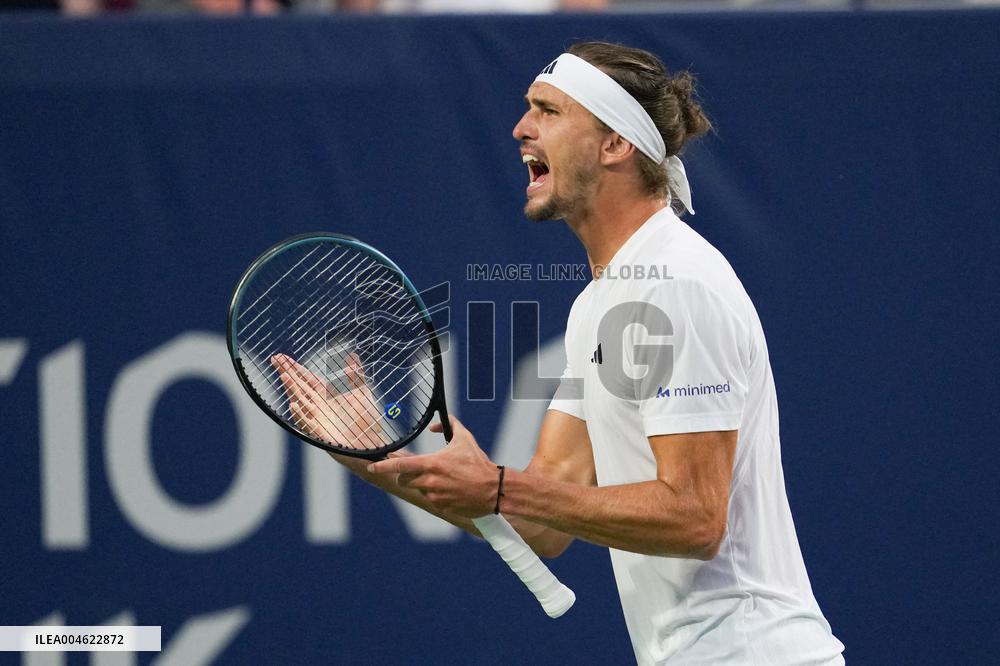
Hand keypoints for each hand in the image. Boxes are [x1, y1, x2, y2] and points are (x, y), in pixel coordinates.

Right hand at [271, 353, 383, 449]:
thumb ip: (356, 376)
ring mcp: (319, 420)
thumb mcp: (362, 394)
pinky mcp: (322, 434)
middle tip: (275, 359)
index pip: (308, 379)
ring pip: (301, 402)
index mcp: (327, 396)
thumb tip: (352, 356)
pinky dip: (300, 414)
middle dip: (288, 373)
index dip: (296, 368)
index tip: (282, 357)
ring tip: (284, 377)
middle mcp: (319, 407)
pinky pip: (308, 424)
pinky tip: (293, 404)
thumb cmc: (368, 422)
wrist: (373, 445)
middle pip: (300, 387)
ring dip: (292, 390)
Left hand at [367, 416, 497, 517]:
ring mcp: (434, 495)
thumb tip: (434, 425)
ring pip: (419, 489)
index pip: (399, 465)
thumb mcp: (465, 439)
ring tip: (445, 479)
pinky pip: (432, 499)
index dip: (383, 466)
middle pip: (404, 480)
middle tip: (416, 471)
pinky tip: (451, 488)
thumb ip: (450, 425)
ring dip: (424, 484)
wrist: (494, 489)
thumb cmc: (479, 463)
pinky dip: (437, 493)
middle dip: (405, 475)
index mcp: (431, 464)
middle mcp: (429, 481)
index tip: (373, 466)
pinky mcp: (441, 506)